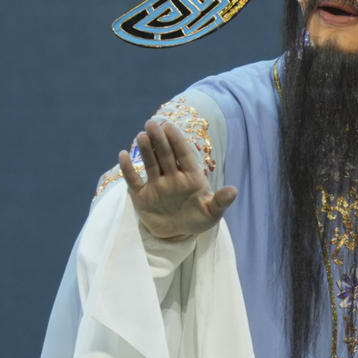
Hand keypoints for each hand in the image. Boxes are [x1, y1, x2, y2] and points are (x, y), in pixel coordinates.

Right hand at [120, 117, 236, 242]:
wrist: (177, 234)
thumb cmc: (197, 219)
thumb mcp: (212, 213)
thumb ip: (221, 202)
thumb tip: (234, 190)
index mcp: (190, 176)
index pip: (183, 155)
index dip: (176, 140)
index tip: (169, 126)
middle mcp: (172, 176)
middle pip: (165, 155)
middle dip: (159, 140)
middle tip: (152, 123)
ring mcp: (156, 184)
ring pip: (150, 164)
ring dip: (146, 150)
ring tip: (141, 135)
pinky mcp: (142, 196)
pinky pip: (133, 180)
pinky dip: (128, 169)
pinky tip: (123, 155)